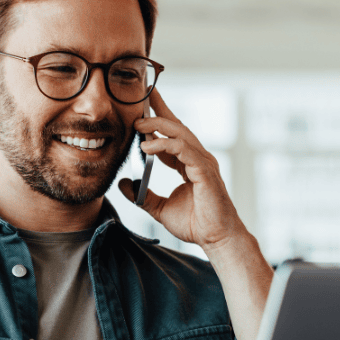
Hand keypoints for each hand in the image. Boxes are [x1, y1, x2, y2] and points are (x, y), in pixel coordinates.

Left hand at [118, 88, 247, 251]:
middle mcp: (197, 158)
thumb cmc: (196, 224)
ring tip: (138, 125)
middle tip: (140, 101)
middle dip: (159, 110)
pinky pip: (183, 149)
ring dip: (158, 125)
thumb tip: (123, 185)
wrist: (216, 239)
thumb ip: (142, 195)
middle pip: (177, 126)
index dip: (158, 119)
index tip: (142, 106)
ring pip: (180, 133)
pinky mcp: (204, 171)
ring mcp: (203, 163)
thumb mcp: (159, 208)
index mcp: (188, 163)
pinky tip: (147, 147)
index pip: (172, 135)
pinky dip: (165, 145)